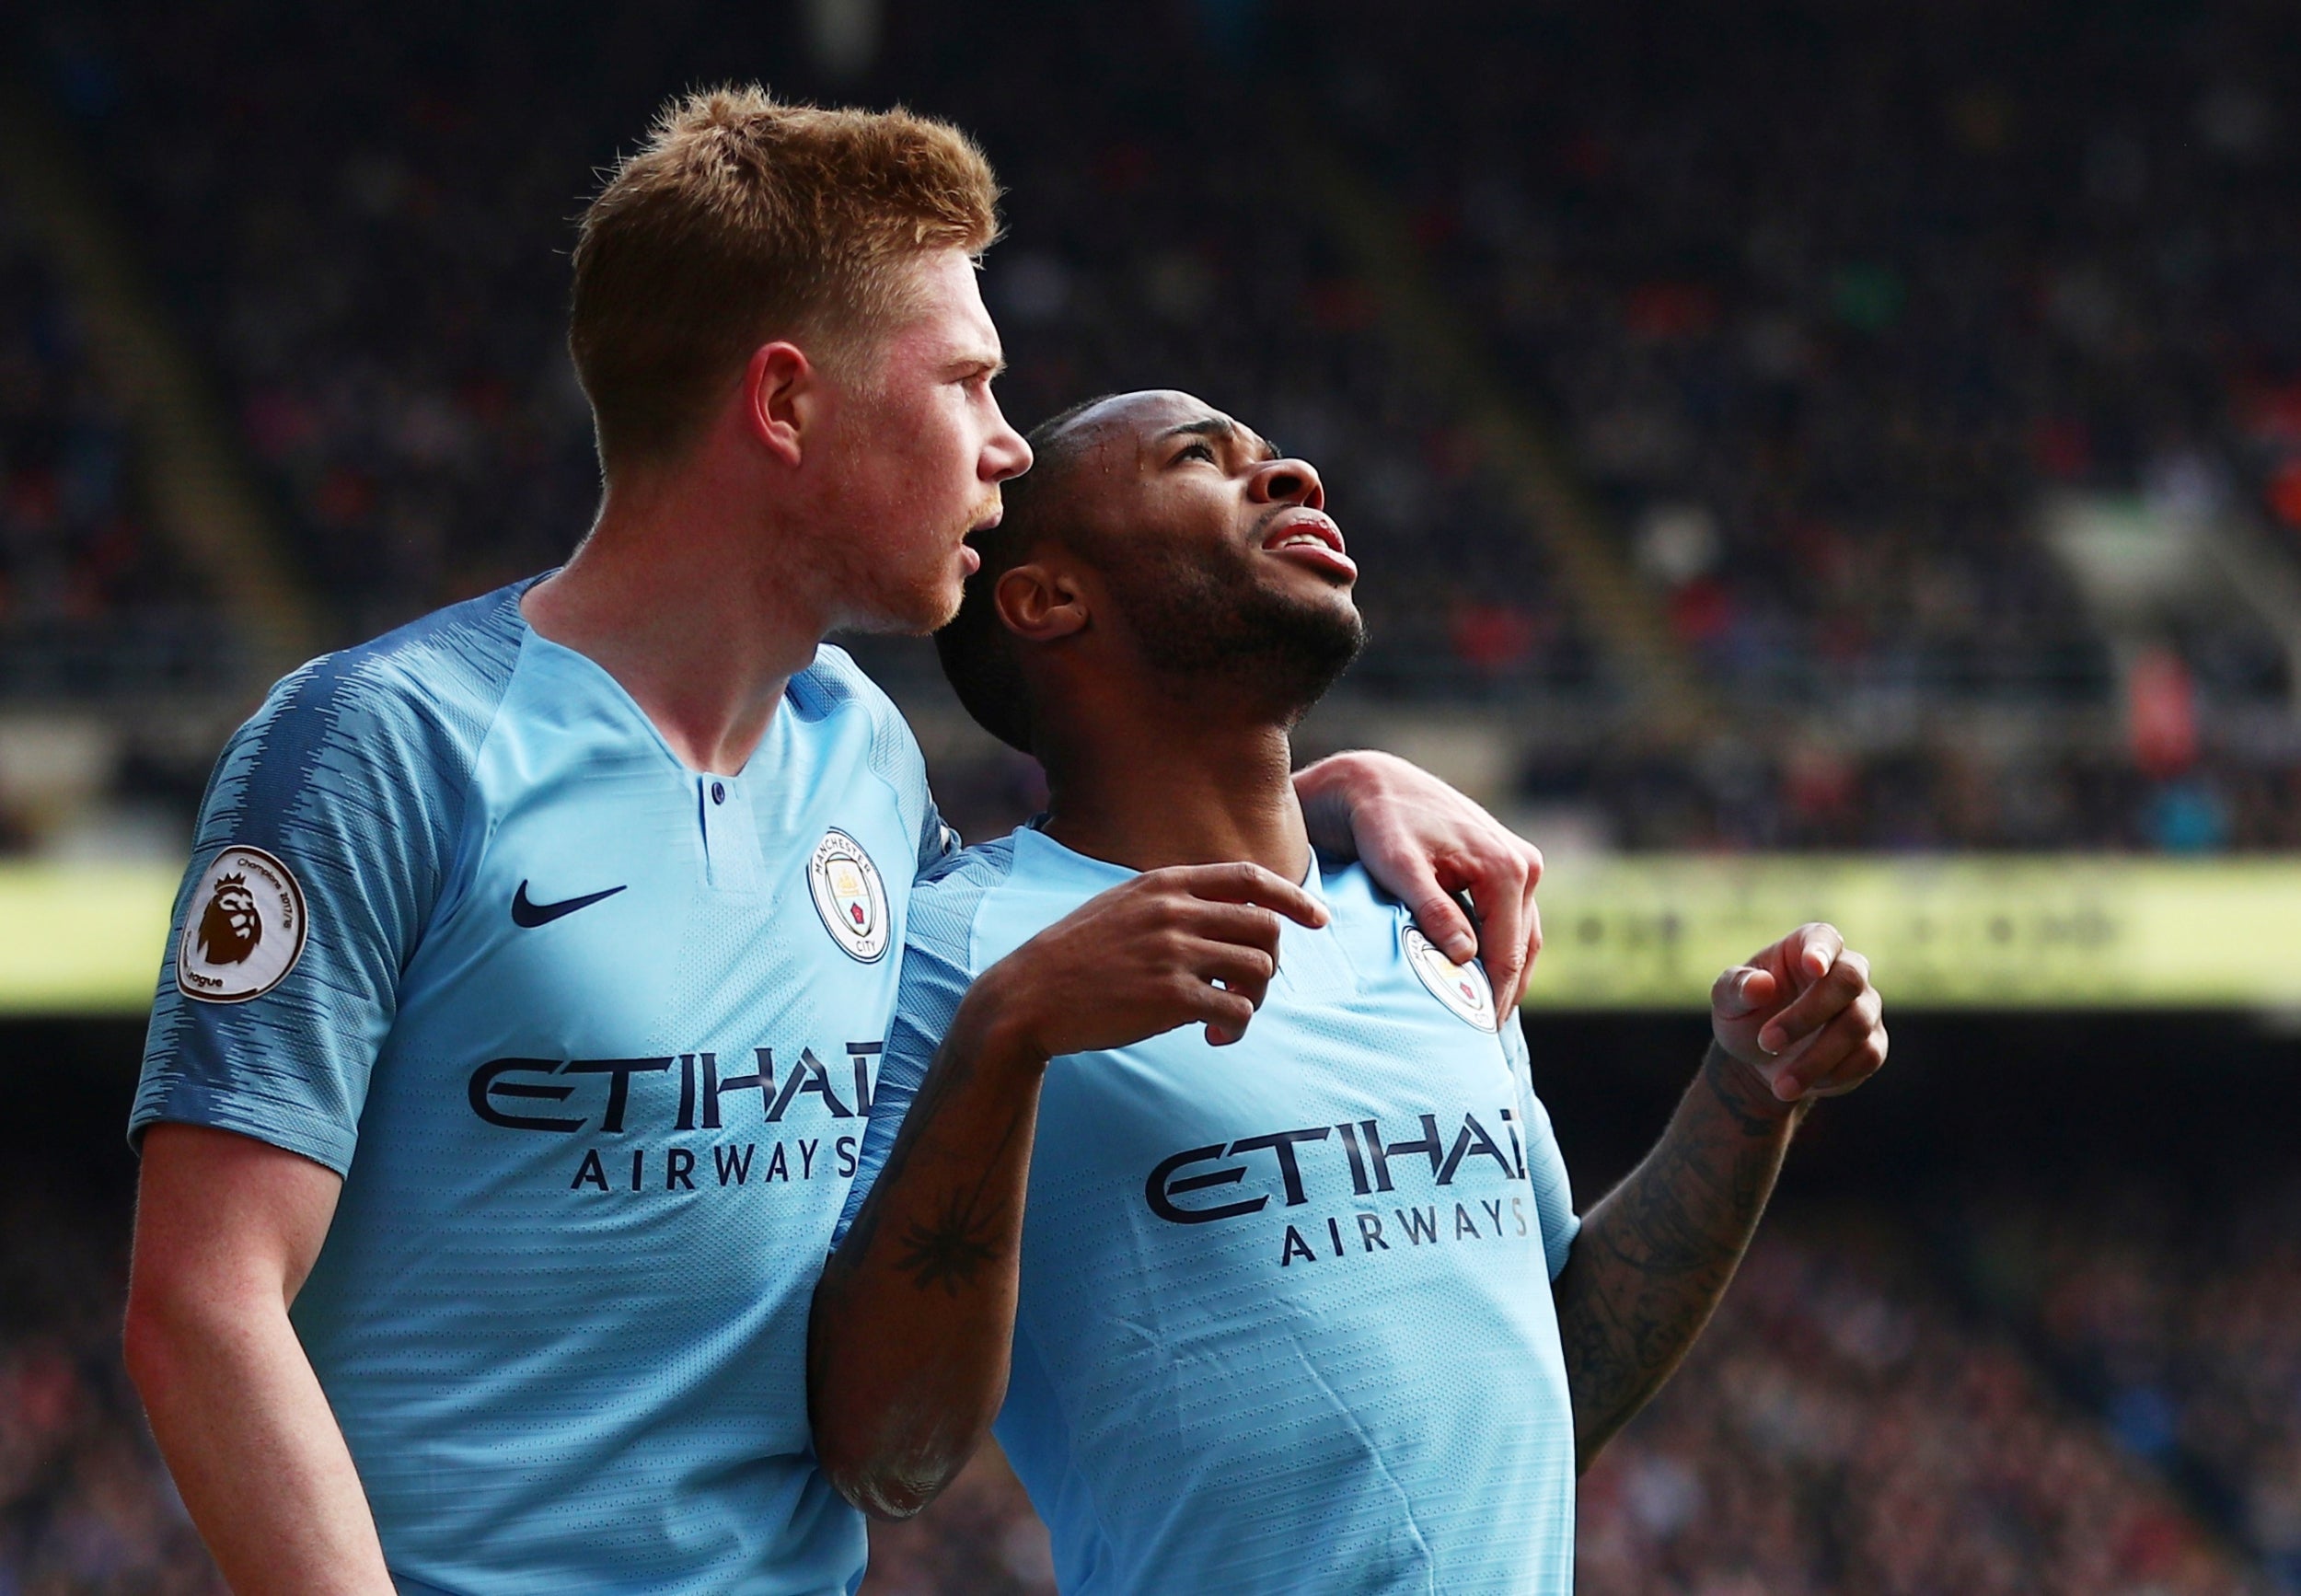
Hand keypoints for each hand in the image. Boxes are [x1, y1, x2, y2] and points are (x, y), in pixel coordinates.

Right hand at [967, 862, 1328, 1058]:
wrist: (1029, 997)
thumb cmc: (1075, 957)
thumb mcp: (1122, 905)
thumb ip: (1171, 901)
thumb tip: (1227, 911)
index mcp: (1165, 884)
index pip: (1250, 878)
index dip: (1293, 897)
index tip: (1318, 920)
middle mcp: (1174, 912)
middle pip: (1265, 927)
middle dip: (1271, 962)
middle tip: (1248, 990)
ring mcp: (1174, 953)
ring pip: (1259, 969)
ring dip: (1255, 1000)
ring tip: (1229, 1018)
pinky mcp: (1171, 997)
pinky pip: (1237, 1009)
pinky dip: (1237, 1027)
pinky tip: (1213, 1036)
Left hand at [1294, 750, 1542, 1007]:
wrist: (1374, 783)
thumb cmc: (1380, 824)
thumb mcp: (1400, 868)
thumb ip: (1434, 911)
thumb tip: (1467, 958)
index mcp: (1505, 867)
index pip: (1508, 952)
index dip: (1495, 996)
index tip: (1478, 1032)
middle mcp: (1523, 863)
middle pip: (1522, 948)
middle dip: (1504, 991)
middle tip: (1480, 1034)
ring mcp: (1519, 862)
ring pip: (1523, 936)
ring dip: (1506, 974)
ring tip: (1482, 1014)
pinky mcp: (1505, 865)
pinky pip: (1511, 919)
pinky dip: (1499, 949)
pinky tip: (1478, 977)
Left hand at [1709, 923, 1886, 1102]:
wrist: (1760, 1060)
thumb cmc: (1745, 1015)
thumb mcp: (1727, 1001)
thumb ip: (1737, 987)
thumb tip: (1761, 985)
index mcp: (1806, 947)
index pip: (1823, 938)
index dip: (1820, 950)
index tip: (1812, 967)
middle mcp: (1845, 971)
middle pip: (1848, 981)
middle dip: (1807, 1015)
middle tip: (1767, 1043)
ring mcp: (1865, 1007)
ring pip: (1857, 1024)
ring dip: (1816, 1058)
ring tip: (1780, 1085)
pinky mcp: (1873, 1044)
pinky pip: (1866, 1056)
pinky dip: (1832, 1074)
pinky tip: (1800, 1084)